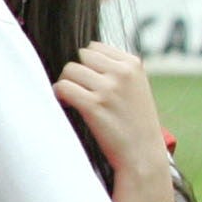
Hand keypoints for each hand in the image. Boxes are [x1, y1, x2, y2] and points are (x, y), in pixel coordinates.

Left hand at [54, 43, 170, 185]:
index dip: (87, 63)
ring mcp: (109, 88)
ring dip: (66, 84)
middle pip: (80, 57)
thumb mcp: (135, 87)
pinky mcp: (94, 105)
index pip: (94, 47)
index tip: (89, 80)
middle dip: (76, 72)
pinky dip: (59, 95)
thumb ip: (115, 68)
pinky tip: (66, 105)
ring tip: (74, 99)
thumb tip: (81, 54)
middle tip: (80, 91)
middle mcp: (122, 73)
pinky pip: (62, 87)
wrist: (142, 154)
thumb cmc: (134, 121)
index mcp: (133, 64)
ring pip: (69, 70)